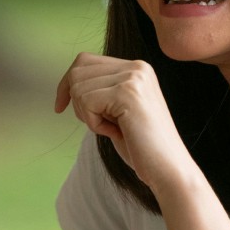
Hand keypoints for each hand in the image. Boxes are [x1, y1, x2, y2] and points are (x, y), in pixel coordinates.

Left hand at [54, 53, 195, 192]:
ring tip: (112, 128)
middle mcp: (137, 67)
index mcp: (137, 68)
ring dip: (87, 115)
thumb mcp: (118, 111)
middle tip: (99, 124)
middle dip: (76, 101)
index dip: (67, 84)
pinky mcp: (127, 93)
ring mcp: (133, 78)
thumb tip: (70, 82)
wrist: (168, 168)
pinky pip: (86, 101)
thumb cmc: (141, 146)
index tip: (60, 107)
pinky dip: (93, 123)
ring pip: (79, 87)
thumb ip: (102, 92)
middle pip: (78, 70)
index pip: (85, 60)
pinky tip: (114, 132)